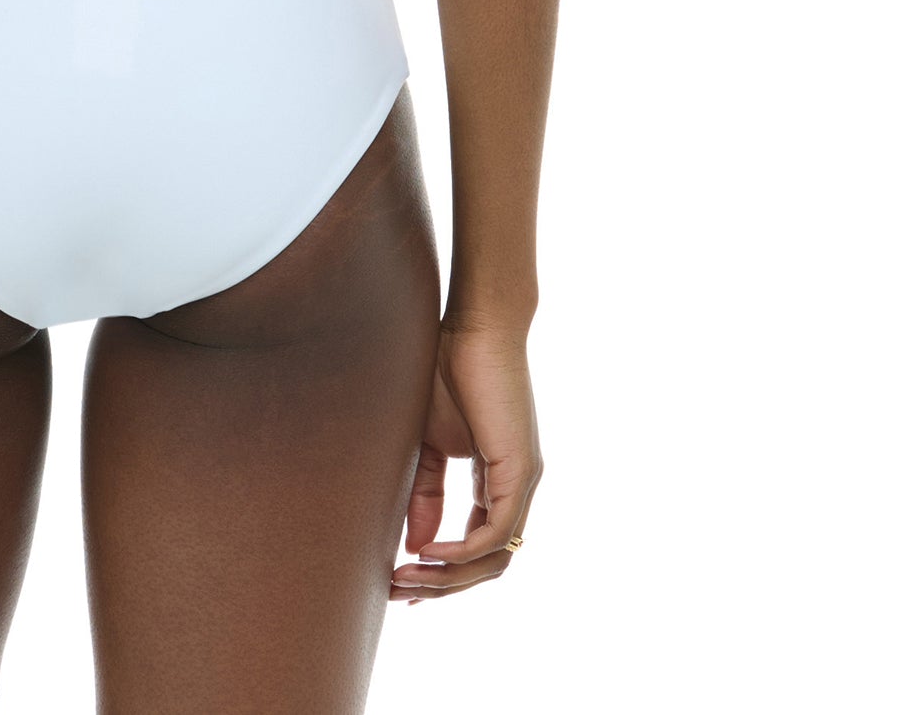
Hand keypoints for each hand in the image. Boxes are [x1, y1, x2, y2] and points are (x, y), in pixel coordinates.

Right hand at [391, 320, 541, 603]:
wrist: (474, 326)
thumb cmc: (448, 372)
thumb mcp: (428, 443)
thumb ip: (425, 493)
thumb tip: (415, 545)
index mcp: (496, 483)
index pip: (476, 548)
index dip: (440, 573)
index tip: (399, 583)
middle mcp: (516, 490)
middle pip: (486, 565)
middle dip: (441, 587)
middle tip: (399, 594)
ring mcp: (523, 483)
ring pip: (494, 558)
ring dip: (449, 578)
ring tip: (407, 579)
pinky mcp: (521, 471)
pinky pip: (497, 533)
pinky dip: (462, 552)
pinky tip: (428, 552)